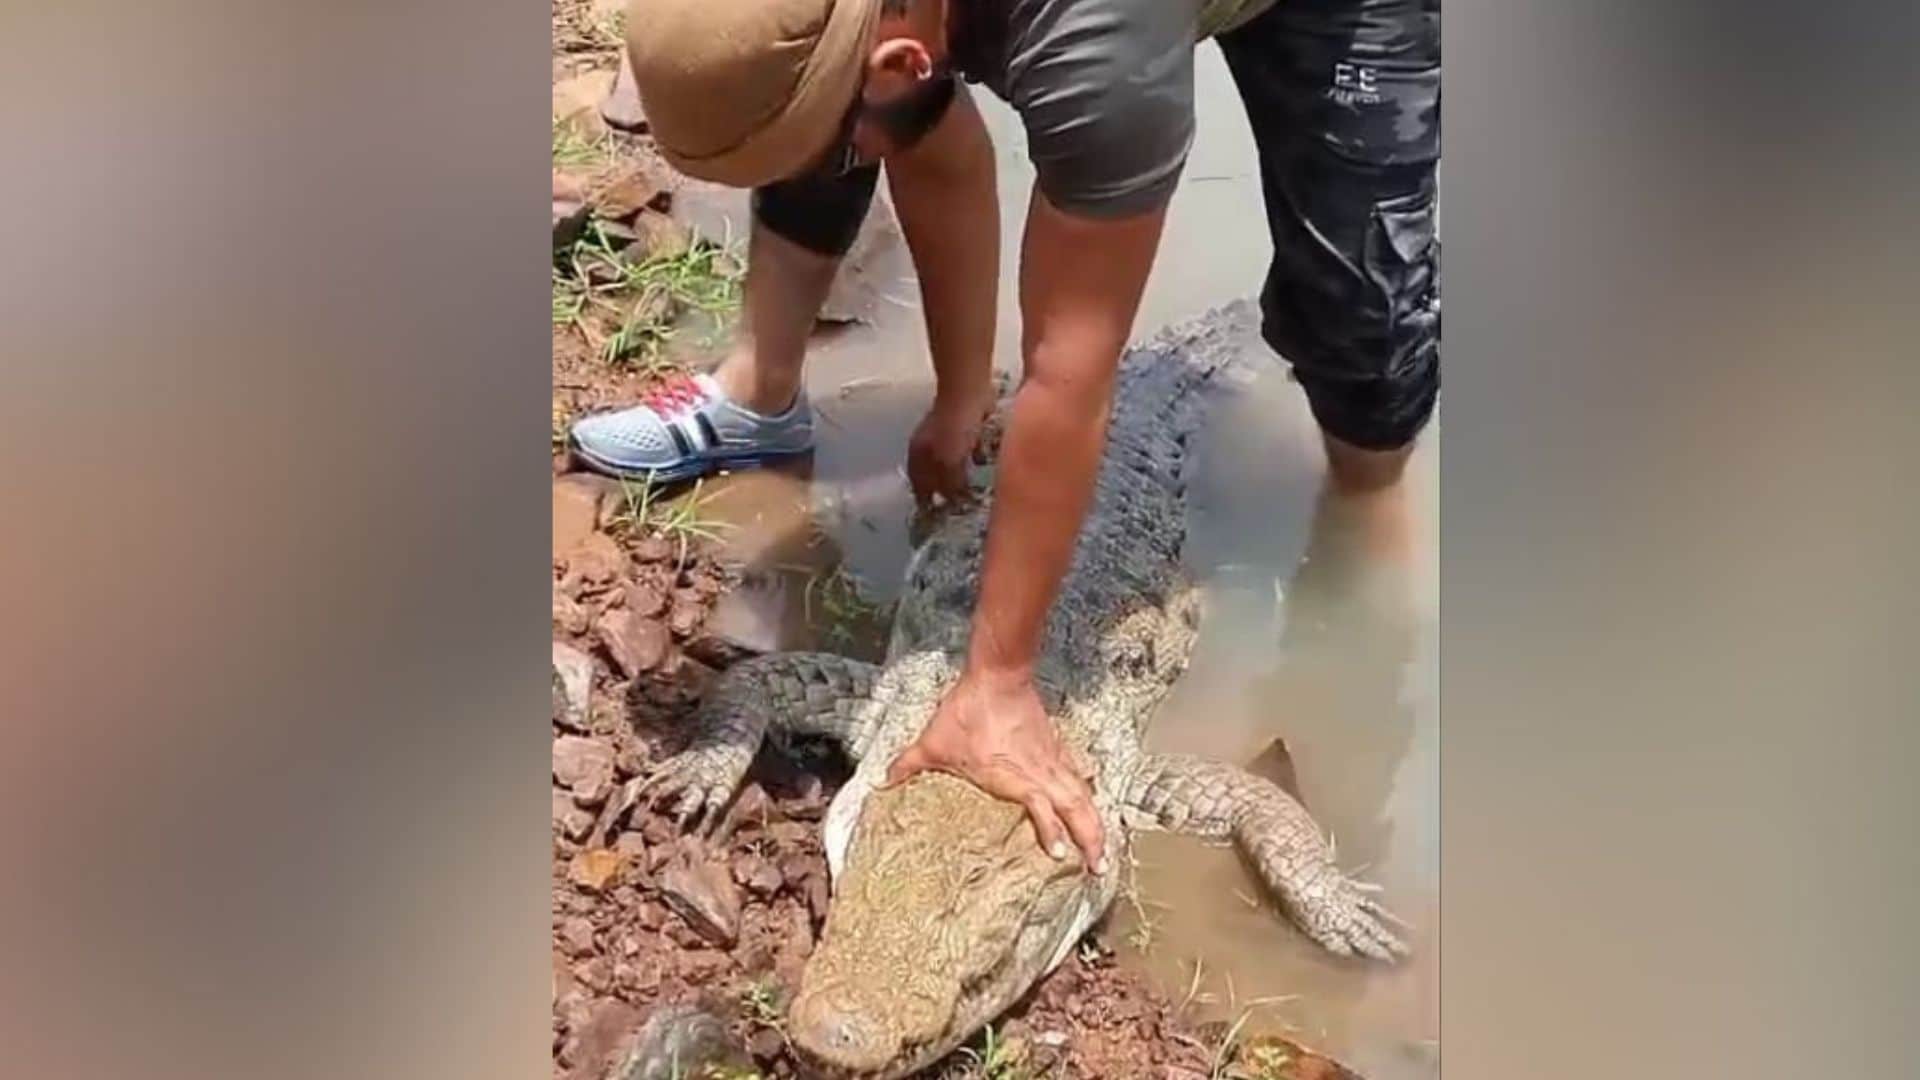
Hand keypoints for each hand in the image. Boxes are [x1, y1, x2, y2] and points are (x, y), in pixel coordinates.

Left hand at [884, 668, 1105, 871]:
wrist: (997, 677)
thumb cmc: (967, 711)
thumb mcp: (934, 743)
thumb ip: (909, 764)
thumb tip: (883, 780)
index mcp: (1013, 777)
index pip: (1041, 809)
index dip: (1052, 833)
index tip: (1058, 856)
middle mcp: (1038, 771)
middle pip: (1076, 808)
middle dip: (1091, 838)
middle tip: (1099, 867)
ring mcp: (1050, 759)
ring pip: (1082, 795)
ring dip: (1095, 823)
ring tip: (1103, 850)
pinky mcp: (1054, 747)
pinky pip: (1077, 776)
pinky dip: (1087, 795)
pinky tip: (1090, 808)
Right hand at [905, 391, 990, 510]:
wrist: (968, 390)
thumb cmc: (954, 429)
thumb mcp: (950, 463)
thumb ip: (951, 485)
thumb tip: (953, 501)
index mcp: (917, 456)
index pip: (919, 487)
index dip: (929, 502)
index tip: (940, 516)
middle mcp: (926, 446)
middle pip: (934, 475)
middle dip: (947, 489)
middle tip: (961, 504)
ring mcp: (944, 433)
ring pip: (951, 461)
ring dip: (961, 471)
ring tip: (975, 484)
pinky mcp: (962, 423)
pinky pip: (968, 446)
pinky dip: (974, 453)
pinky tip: (984, 457)